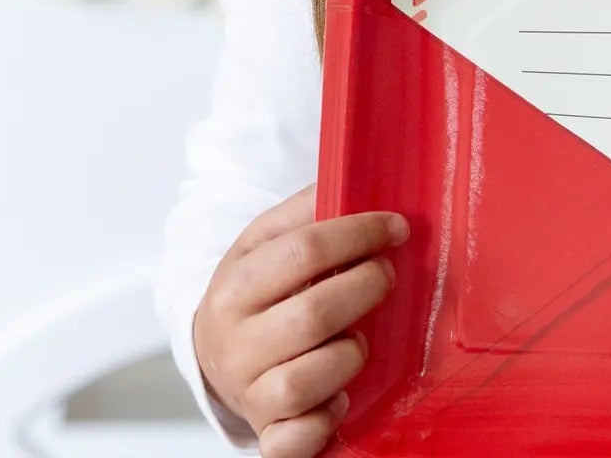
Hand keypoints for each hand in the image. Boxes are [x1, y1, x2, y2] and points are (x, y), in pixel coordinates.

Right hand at [193, 184, 410, 457]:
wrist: (213, 350)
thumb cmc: (257, 289)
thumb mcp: (265, 239)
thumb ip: (306, 209)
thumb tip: (353, 178)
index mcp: (235, 285)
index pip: (305, 250)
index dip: (361, 233)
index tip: (396, 227)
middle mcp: (235, 344)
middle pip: (314, 314)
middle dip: (366, 287)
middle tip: (387, 275)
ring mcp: (248, 393)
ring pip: (307, 380)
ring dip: (351, 355)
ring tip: (359, 336)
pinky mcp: (266, 433)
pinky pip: (296, 441)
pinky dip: (325, 422)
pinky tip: (342, 397)